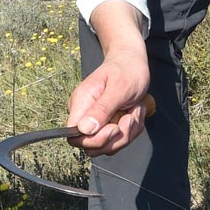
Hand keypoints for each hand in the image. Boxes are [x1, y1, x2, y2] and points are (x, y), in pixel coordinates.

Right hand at [66, 0, 150, 156]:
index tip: (115, 128)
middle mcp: (85, 115)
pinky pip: (118, 141)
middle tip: (130, 117)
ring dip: (127, 133)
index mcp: (81, 103)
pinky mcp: (107, 125)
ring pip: (107, 147)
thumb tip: (84, 130)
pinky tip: (135, 112)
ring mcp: (96, 122)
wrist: (132, 62)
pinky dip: (132, 130)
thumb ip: (102, 108)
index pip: (74, 136)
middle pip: (91, 147)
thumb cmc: (126, 70)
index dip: (94, 140)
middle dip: (116, 139)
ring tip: (135, 111)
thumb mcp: (118, 88)